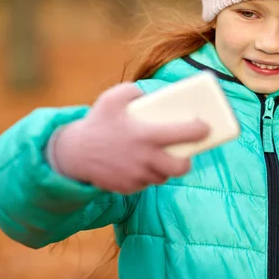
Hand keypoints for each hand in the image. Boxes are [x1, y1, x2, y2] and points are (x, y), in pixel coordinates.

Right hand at [50, 83, 209, 193]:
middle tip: (184, 153)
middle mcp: (144, 158)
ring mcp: (136, 176)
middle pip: (180, 168)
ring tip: (162, 157)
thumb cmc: (97, 123)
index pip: (183, 135)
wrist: (72, 154)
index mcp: (145, 135)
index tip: (207, 128)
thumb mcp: (112, 98)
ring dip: (166, 169)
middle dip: (187, 162)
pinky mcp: (128, 188)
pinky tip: (142, 165)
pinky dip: (147, 176)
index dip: (200, 132)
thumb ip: (133, 91)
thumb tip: (151, 95)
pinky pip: (145, 183)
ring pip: (163, 177)